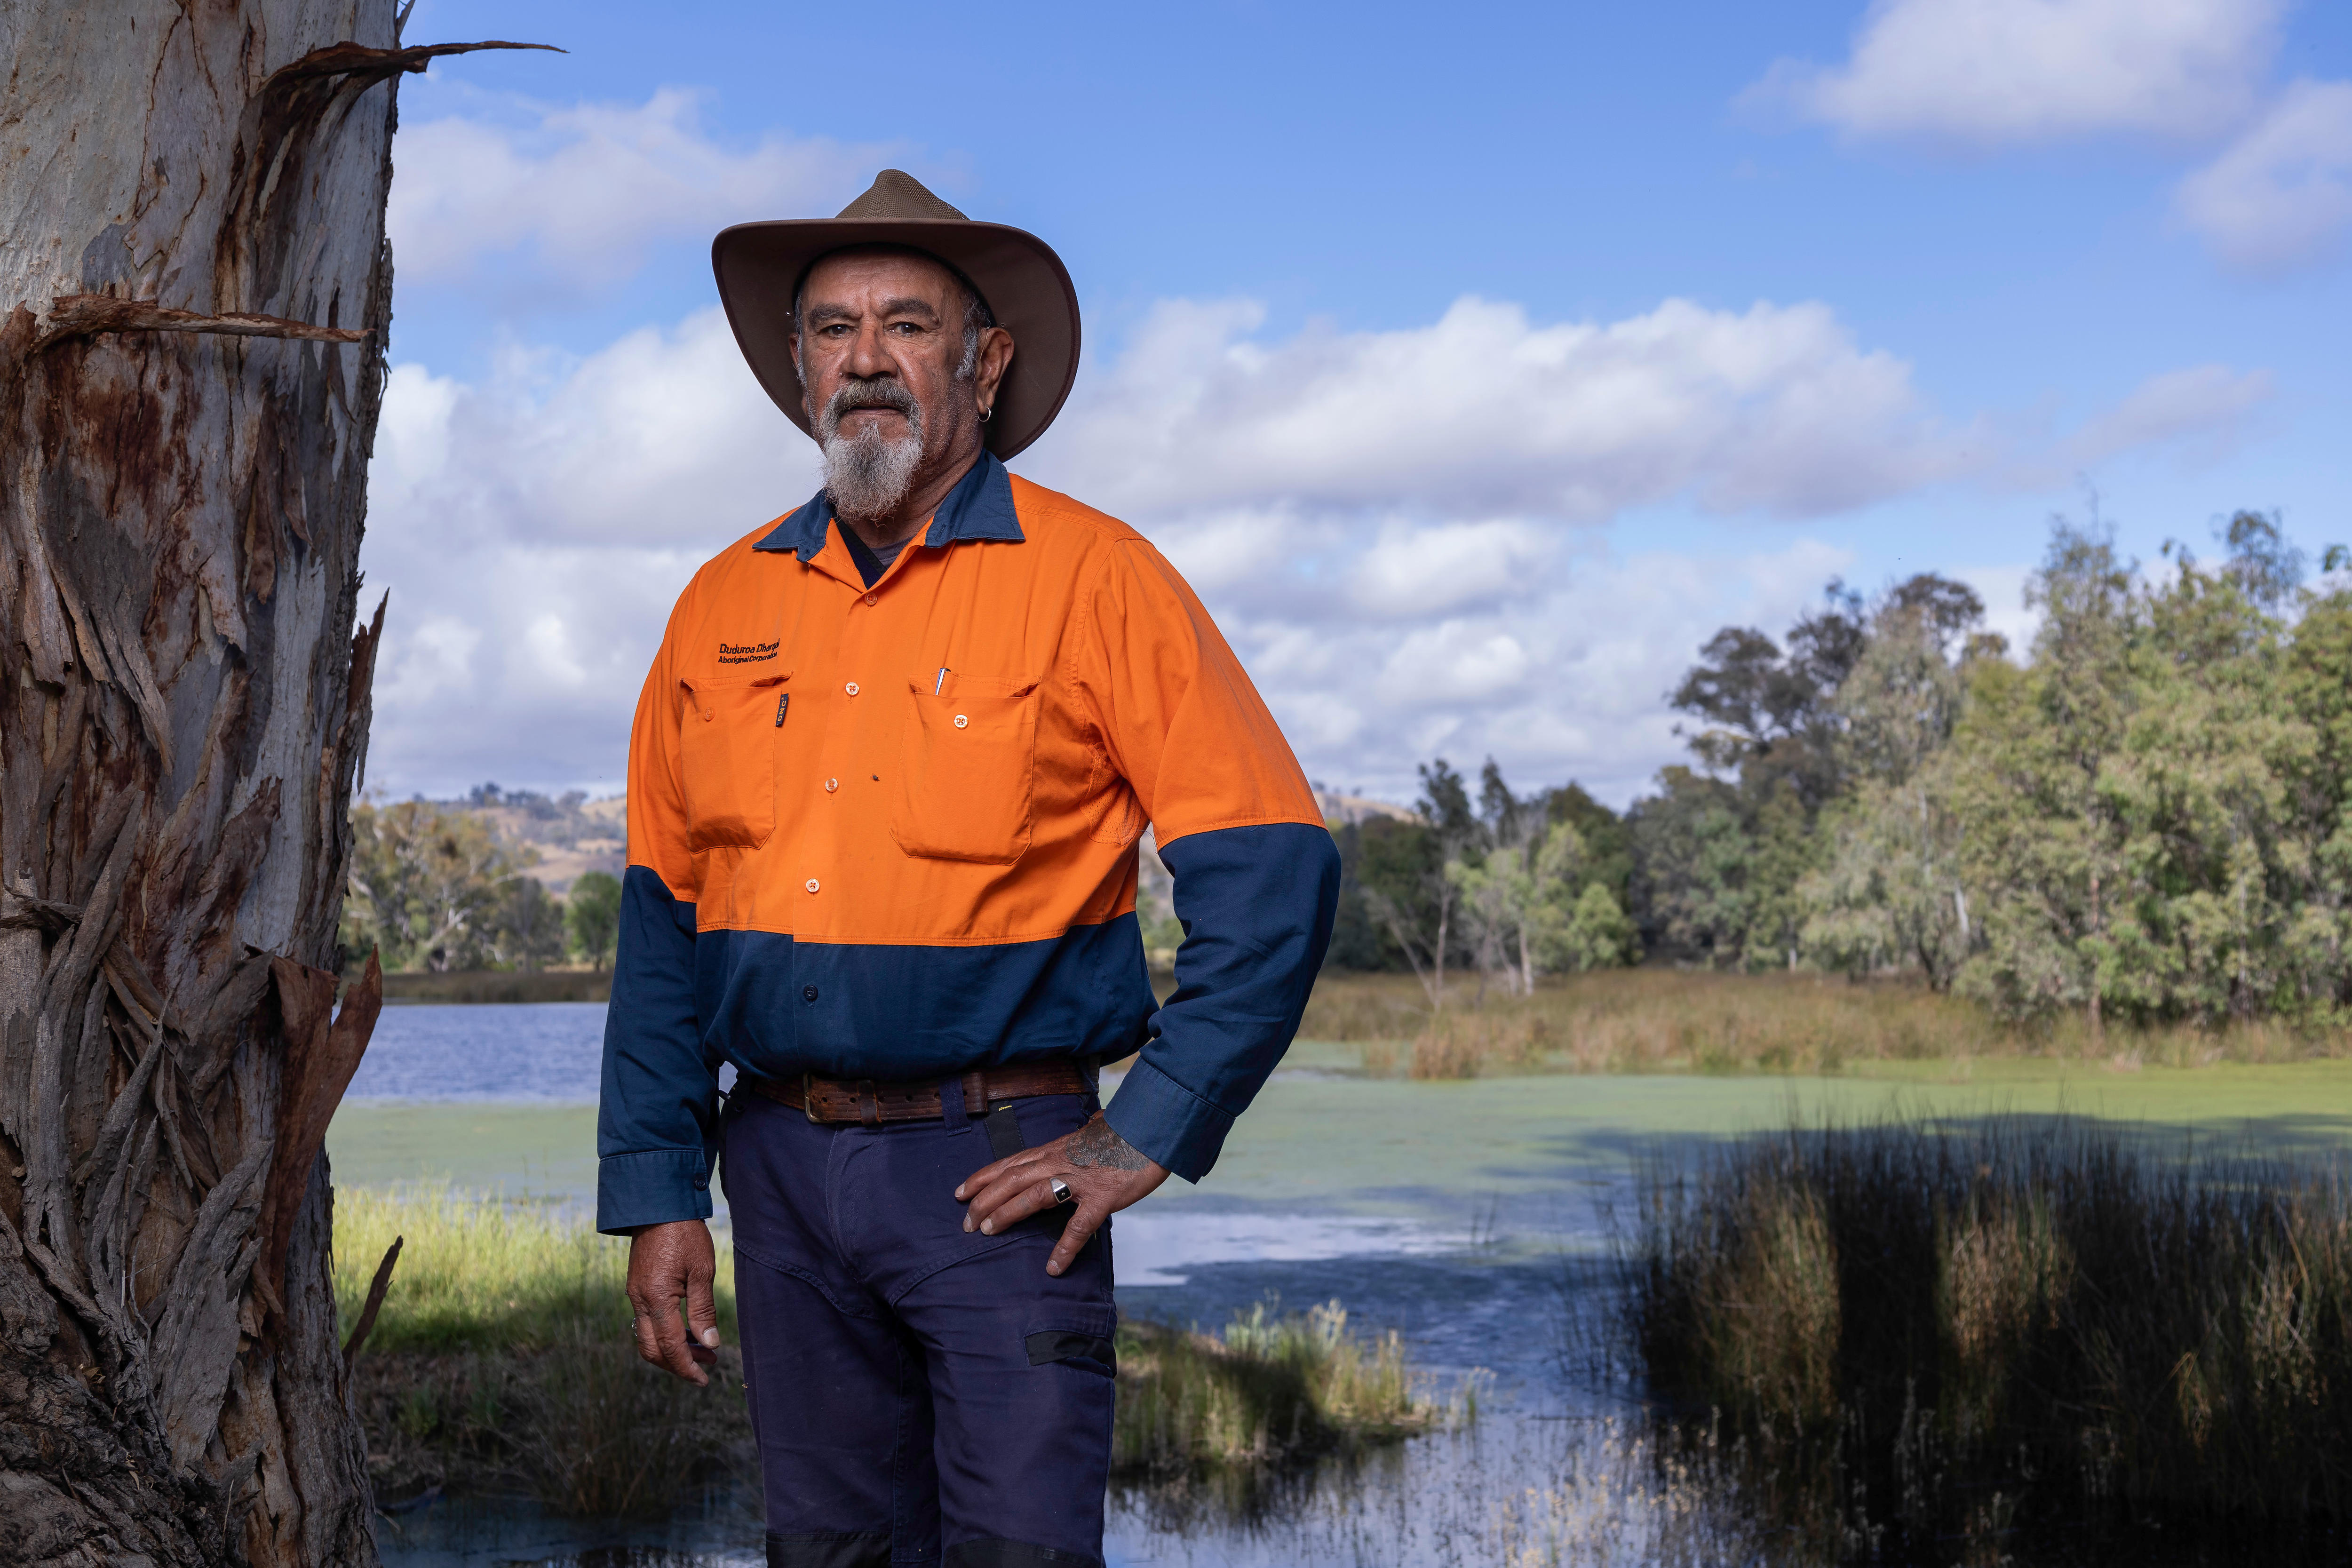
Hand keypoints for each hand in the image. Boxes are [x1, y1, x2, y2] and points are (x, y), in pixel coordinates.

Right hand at [626, 1219, 719, 1384]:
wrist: (658, 1204)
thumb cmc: (685, 1233)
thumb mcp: (702, 1271)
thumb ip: (704, 1310)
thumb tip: (710, 1344)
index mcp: (656, 1298)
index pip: (670, 1346)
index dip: (687, 1366)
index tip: (704, 1379)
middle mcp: (639, 1300)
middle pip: (652, 1350)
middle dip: (677, 1364)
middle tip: (706, 1366)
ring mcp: (634, 1294)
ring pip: (647, 1338)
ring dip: (672, 1350)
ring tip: (702, 1348)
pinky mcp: (636, 1287)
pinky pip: (647, 1321)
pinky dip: (665, 1333)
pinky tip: (686, 1330)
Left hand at [955, 1112, 1168, 1275]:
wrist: (1154, 1128)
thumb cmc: (1124, 1132)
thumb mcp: (1092, 1132)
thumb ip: (1079, 1138)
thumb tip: (1083, 1131)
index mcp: (1055, 1150)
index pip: (1010, 1163)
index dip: (982, 1177)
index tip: (959, 1192)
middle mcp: (1060, 1162)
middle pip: (1012, 1179)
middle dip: (984, 1200)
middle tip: (965, 1222)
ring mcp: (1081, 1179)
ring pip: (1035, 1195)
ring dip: (1008, 1213)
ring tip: (989, 1232)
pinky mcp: (1103, 1196)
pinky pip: (1079, 1226)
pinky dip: (1065, 1248)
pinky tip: (1054, 1267)